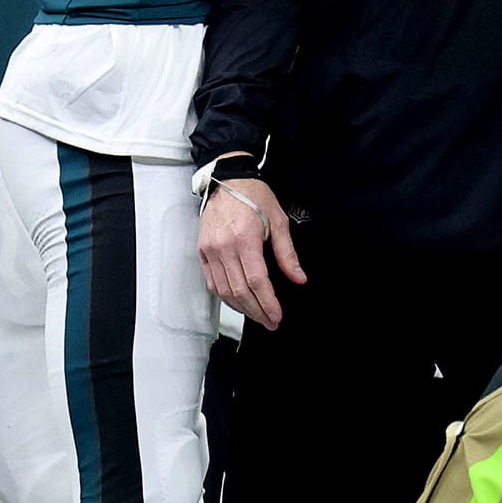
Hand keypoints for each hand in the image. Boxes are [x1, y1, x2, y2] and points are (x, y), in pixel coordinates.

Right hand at [199, 173, 305, 329]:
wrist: (228, 180)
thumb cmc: (253, 195)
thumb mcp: (278, 220)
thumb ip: (287, 253)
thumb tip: (298, 277)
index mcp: (244, 238)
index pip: (257, 281)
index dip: (267, 303)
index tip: (276, 316)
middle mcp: (224, 246)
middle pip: (240, 291)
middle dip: (257, 311)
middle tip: (270, 322)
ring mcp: (210, 250)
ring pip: (224, 290)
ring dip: (241, 308)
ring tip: (257, 315)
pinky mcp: (203, 251)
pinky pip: (212, 282)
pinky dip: (225, 296)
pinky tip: (238, 302)